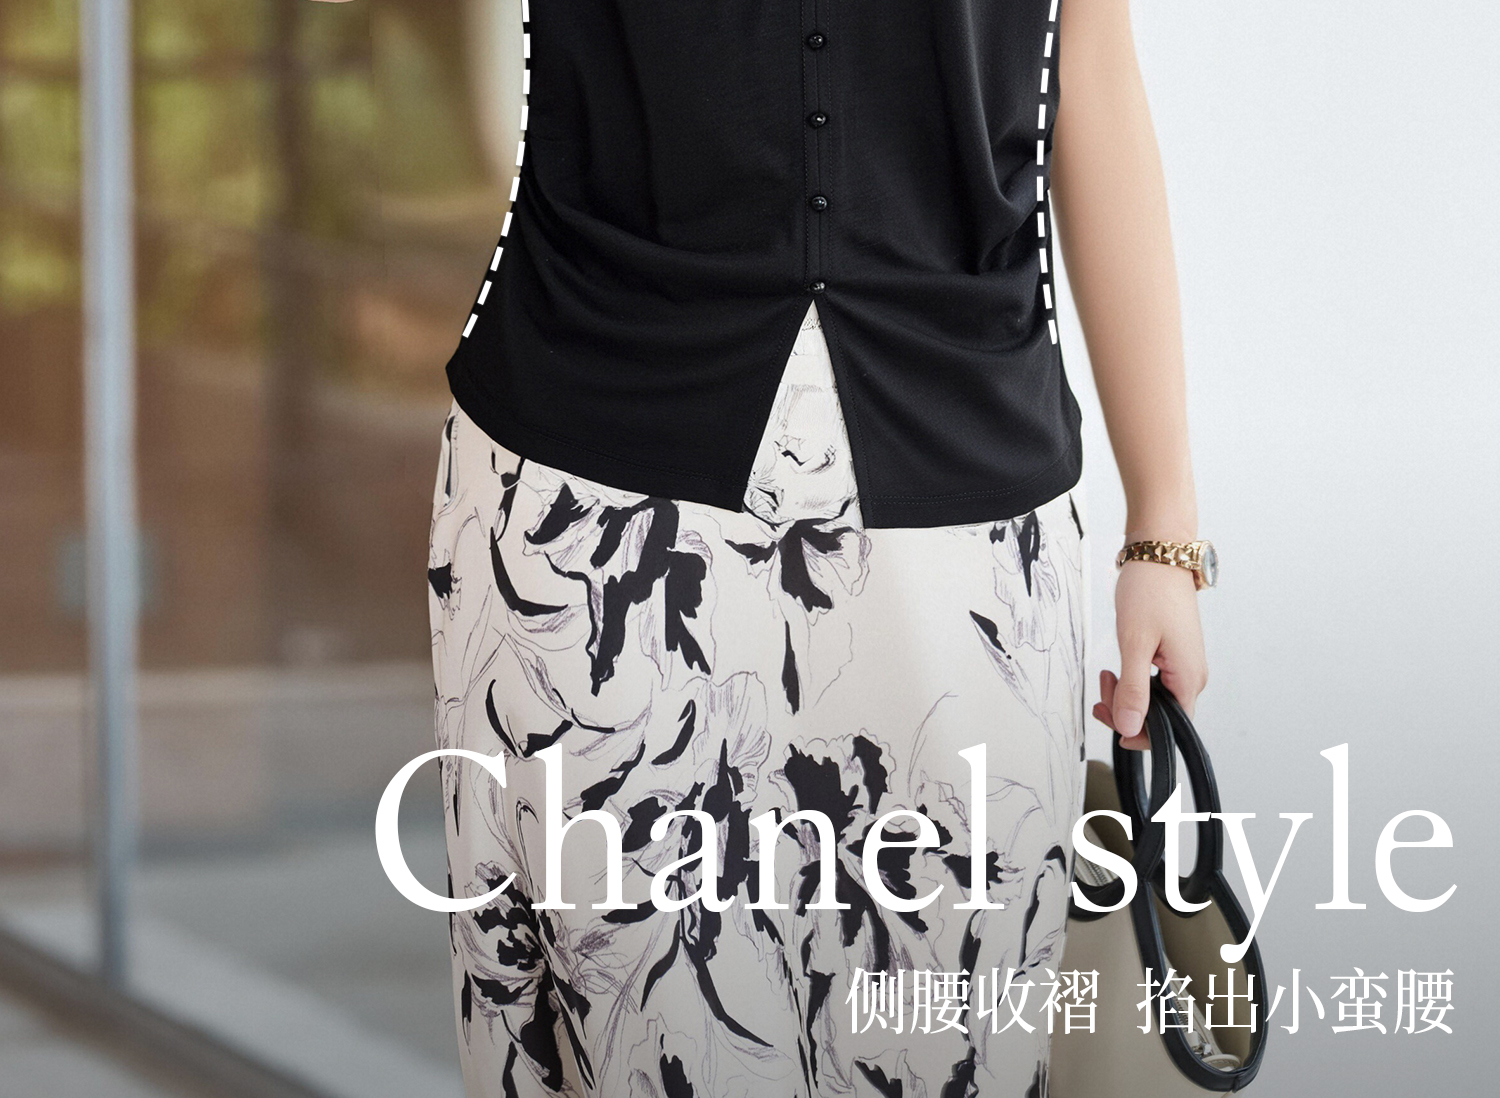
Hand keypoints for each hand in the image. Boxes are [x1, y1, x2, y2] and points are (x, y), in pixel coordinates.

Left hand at [1093, 560, 1206, 749]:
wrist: (1159, 557)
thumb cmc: (1150, 593)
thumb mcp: (1134, 644)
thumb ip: (1133, 691)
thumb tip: (1130, 728)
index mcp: (1188, 678)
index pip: (1170, 730)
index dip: (1140, 734)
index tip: (1111, 723)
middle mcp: (1192, 677)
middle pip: (1160, 716)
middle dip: (1126, 710)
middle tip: (1101, 692)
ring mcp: (1185, 666)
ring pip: (1154, 699)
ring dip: (1126, 694)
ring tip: (1107, 675)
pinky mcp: (1175, 656)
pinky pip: (1154, 682)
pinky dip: (1133, 680)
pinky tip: (1118, 669)